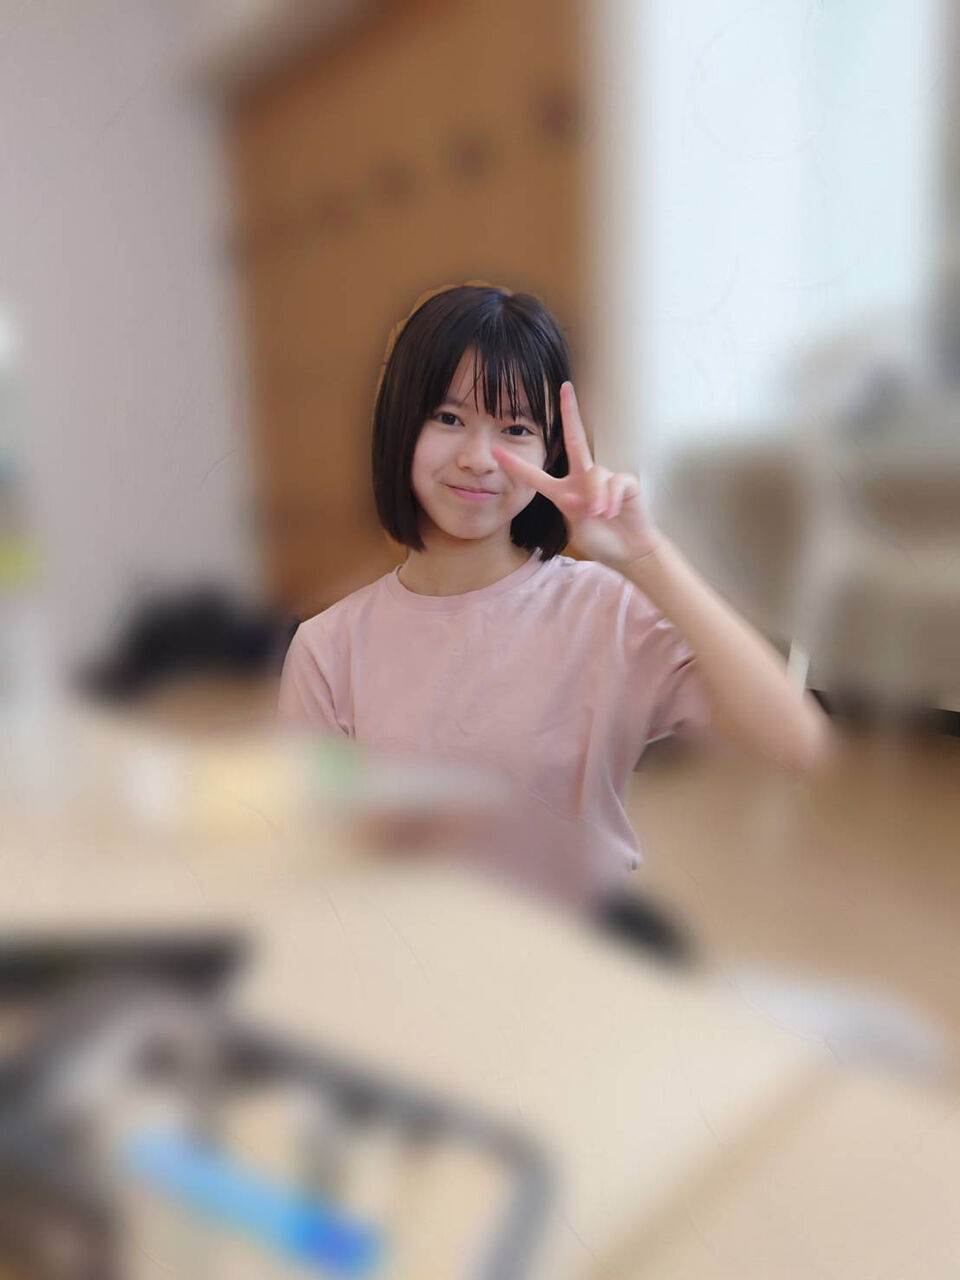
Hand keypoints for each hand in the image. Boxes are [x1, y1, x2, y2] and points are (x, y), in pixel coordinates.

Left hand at [492, 381, 659, 572]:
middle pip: (575, 438)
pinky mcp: (625, 482)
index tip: (497, 451)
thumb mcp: (578, 528)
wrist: (628, 551)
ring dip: (595, 498)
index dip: (516, 466)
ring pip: (595, 474)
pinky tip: (613, 512)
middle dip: (571, 412)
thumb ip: (574, 511)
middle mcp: (583, 478)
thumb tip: (576, 496)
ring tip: (600, 515)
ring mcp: (605, 478)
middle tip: (565, 387)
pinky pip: (614, 482)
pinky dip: (610, 500)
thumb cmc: (601, 540)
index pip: (536, 476)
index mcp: (564, 491)